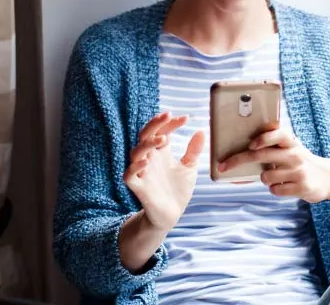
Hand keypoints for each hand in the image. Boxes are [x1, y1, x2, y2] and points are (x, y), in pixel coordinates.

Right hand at [123, 112, 204, 231]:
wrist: (172, 214)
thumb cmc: (178, 189)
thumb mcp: (189, 168)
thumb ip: (193, 150)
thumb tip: (200, 131)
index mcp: (161, 153)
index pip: (162, 131)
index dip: (171, 123)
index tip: (186, 118)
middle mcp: (149, 159)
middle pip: (145, 135)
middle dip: (155, 124)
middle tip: (167, 116)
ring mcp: (142, 172)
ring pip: (136, 152)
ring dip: (147, 144)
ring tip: (163, 140)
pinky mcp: (138, 187)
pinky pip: (129, 175)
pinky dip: (136, 167)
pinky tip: (147, 160)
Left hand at [218, 128, 329, 202]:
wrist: (329, 178)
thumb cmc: (301, 161)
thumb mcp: (292, 148)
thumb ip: (273, 145)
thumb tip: (243, 147)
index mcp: (291, 142)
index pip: (278, 134)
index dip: (264, 139)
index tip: (251, 145)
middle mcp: (295, 155)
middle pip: (261, 156)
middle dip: (238, 161)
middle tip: (223, 166)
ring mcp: (299, 172)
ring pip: (265, 177)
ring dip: (265, 178)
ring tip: (278, 177)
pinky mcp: (301, 187)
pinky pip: (274, 190)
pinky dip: (275, 189)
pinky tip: (285, 185)